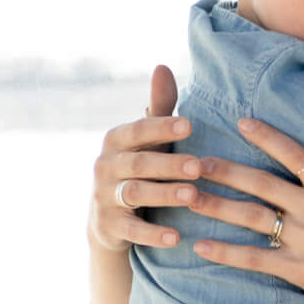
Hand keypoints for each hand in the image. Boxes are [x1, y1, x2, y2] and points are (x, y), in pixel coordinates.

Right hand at [88, 65, 213, 252]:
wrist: (109, 220)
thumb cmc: (140, 169)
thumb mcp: (148, 141)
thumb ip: (158, 109)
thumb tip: (162, 66)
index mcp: (115, 141)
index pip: (138, 130)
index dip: (162, 127)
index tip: (191, 125)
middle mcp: (104, 166)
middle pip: (138, 163)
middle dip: (169, 164)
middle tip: (199, 166)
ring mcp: (103, 197)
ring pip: (134, 193)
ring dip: (164, 194)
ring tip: (193, 196)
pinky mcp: (108, 226)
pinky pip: (132, 230)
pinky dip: (153, 233)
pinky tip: (176, 237)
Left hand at [187, 115, 303, 303]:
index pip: (295, 153)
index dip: (266, 136)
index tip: (241, 122)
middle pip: (261, 183)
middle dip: (224, 170)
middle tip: (194, 161)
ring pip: (251, 216)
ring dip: (216, 206)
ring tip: (188, 197)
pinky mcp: (299, 269)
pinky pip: (254, 259)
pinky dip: (226, 253)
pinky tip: (201, 246)